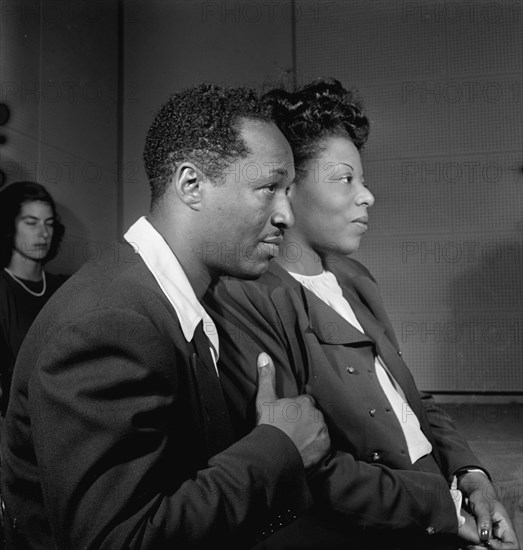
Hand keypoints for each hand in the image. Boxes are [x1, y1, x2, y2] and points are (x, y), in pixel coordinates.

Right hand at [255, 352, 329, 468]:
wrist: (272, 454)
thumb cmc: (268, 425)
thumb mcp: (264, 399)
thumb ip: (266, 376)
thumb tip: (264, 355)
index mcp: (305, 402)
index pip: (305, 402)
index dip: (297, 409)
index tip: (288, 416)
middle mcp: (317, 415)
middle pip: (313, 416)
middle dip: (305, 420)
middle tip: (292, 430)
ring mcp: (322, 432)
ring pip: (319, 429)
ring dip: (312, 433)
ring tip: (298, 441)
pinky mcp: (325, 448)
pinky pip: (324, 444)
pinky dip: (316, 447)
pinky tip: (304, 449)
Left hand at [459, 472, 519, 549]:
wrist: (473, 490)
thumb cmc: (480, 494)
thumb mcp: (482, 504)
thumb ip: (484, 519)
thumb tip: (485, 537)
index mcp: (505, 526)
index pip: (512, 545)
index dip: (502, 548)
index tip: (488, 542)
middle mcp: (501, 533)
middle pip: (501, 549)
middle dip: (488, 549)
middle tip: (474, 546)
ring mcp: (492, 535)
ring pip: (490, 548)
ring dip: (480, 549)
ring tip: (469, 546)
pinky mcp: (484, 535)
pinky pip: (483, 544)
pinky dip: (476, 546)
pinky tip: (468, 544)